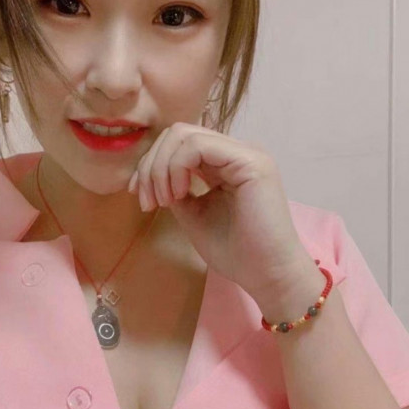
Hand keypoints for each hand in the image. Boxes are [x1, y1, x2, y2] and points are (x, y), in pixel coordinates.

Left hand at [128, 122, 313, 306]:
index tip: (142, 200)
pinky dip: (177, 167)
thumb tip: (150, 176)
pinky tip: (179, 195)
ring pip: (184, 135)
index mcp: (224, 164)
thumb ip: (176, 189)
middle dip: (150, 165)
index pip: (179, 145)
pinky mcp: (250, 161)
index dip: (150, 166)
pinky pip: (197, 146)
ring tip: (164, 202)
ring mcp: (245, 153)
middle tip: (149, 202)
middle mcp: (236, 152)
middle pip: (177, 134)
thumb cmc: (235, 252)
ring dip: (161, 168)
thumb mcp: (193, 214)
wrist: (267, 274)